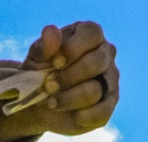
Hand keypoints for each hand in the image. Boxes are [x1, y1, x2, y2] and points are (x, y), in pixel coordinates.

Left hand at [0, 22, 118, 138]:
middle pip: (96, 62)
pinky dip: (84, 116)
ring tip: (52, 102)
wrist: (40, 101)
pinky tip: (72, 115)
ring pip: (95, 90)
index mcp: (90, 34)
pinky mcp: (109, 103)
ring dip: (69, 99)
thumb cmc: (42, 70)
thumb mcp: (37, 57)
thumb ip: (45, 45)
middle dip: (68, 77)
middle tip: (48, 86)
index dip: (73, 48)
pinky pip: (103, 112)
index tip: (55, 62)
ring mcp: (110, 78)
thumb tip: (50, 31)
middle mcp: (105, 53)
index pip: (92, 33)